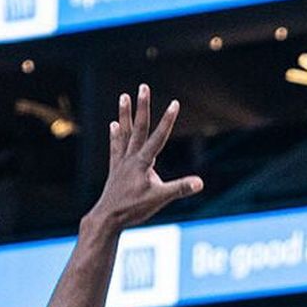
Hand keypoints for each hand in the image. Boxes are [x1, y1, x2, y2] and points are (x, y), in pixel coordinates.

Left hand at [90, 84, 202, 227]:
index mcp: (142, 163)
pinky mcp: (115, 170)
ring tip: (123, 97)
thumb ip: (180, 189)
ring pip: (124, 133)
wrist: (107, 219)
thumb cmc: (133, 210)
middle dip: (142, 107)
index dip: (168, 120)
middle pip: (138, 128)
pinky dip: (115, 136)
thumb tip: (200, 183)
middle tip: (143, 87)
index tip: (175, 103)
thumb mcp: (159, 200)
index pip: (158, 137)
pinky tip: (113, 125)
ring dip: (125, 115)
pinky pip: (116, 148)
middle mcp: (130, 158)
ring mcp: (121, 163)